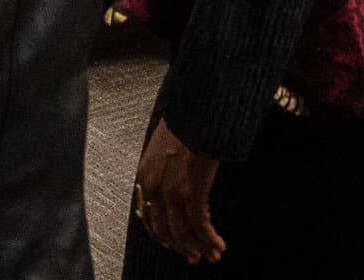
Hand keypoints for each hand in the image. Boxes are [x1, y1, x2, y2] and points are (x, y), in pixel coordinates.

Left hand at [134, 118, 223, 263]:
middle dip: (182, 246)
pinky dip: (209, 239)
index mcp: (145, 176)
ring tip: (211, 254)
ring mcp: (172, 192)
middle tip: (194, 256)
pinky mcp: (192, 193)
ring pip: (183, 232)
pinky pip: (200, 225)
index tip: (175, 243)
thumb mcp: (164, 144)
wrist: (197, 108)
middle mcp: (154, 188)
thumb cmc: (186, 119)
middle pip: (166, 230)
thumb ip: (164, 166)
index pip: (149, 217)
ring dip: (199, 246)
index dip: (163, 235)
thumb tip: (175, 176)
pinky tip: (218, 245)